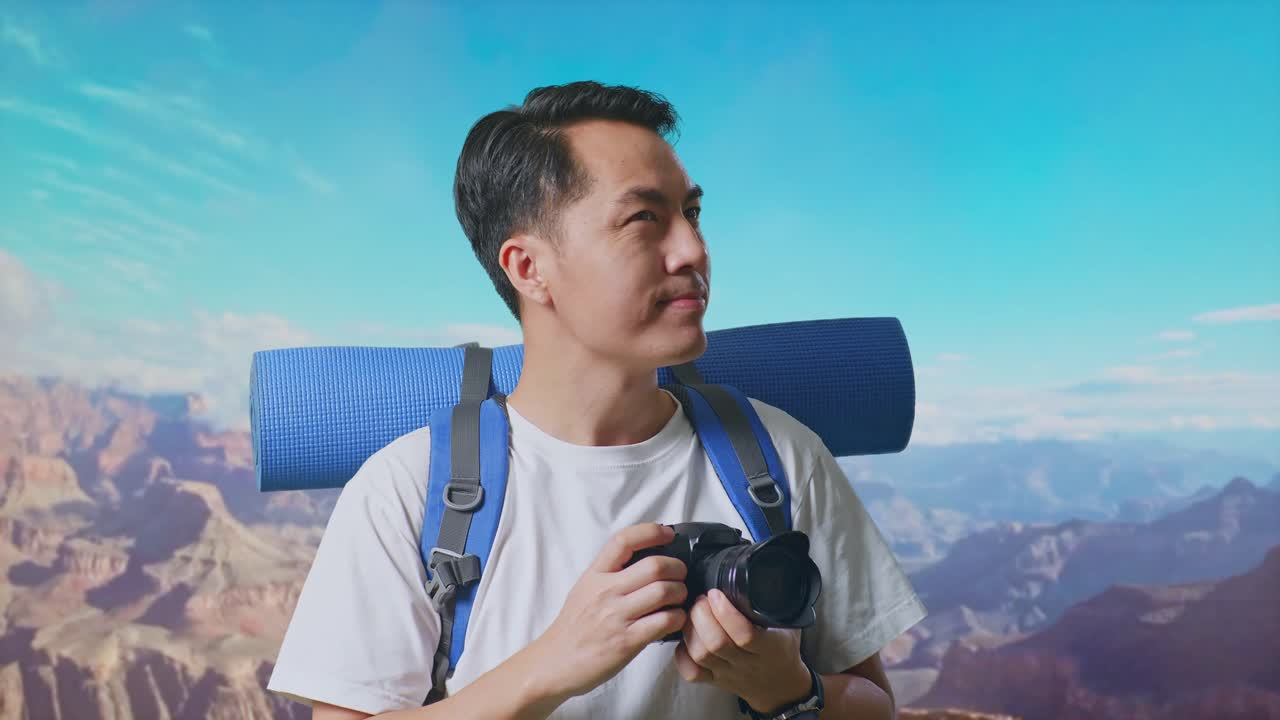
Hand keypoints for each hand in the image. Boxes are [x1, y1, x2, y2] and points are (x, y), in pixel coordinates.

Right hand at [525, 523, 688, 703]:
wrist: (554, 663)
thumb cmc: (573, 628)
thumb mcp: (584, 589)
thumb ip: (610, 573)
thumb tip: (646, 560)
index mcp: (595, 575)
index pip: (624, 540)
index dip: (651, 532)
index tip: (668, 534)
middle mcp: (605, 591)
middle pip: (654, 565)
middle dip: (677, 568)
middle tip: (680, 575)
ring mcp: (616, 617)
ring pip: (664, 591)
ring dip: (680, 593)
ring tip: (679, 598)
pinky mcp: (627, 642)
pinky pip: (664, 621)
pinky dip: (678, 618)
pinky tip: (674, 619)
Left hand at [673, 589, 812, 713]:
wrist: (781, 686)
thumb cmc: (782, 648)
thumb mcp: (789, 622)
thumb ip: (778, 600)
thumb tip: (765, 567)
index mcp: (769, 647)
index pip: (744, 634)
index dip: (726, 612)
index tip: (716, 592)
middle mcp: (746, 663)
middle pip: (716, 644)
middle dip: (701, 615)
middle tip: (701, 598)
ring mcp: (728, 673)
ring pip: (700, 656)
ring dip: (690, 629)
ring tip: (693, 612)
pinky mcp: (714, 680)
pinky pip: (691, 672)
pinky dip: (682, 653)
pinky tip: (687, 637)